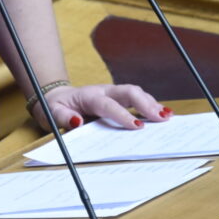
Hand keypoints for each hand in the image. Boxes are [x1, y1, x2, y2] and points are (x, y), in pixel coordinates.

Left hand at [30, 83, 171, 131]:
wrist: (55, 97)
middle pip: (128, 91)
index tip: (137, 127)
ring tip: (167, 117)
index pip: (108, 105)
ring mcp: (112, 94)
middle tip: (161, 118)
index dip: (123, 115)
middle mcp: (103, 91)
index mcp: (88, 96)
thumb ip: (63, 117)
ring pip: (135, 93)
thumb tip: (76, 122)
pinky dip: (150, 105)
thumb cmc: (54, 107)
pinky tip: (163, 114)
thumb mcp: (51, 113)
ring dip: (151, 103)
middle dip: (145, 103)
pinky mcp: (118, 99)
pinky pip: (136, 99)